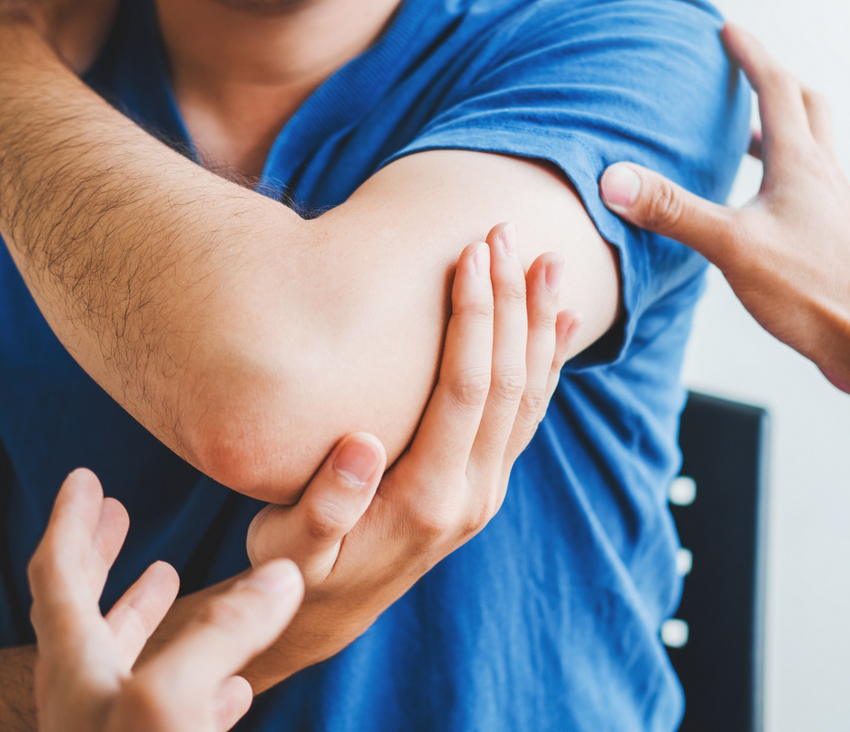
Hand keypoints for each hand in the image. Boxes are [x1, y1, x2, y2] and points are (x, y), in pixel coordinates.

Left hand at [28, 468, 302, 731]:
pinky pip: (161, 708)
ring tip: (165, 574)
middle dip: (99, 552)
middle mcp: (81, 696)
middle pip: (81, 608)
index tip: (82, 476)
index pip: (56, 574)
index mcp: (77, 665)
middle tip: (116, 510)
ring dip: (138, 608)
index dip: (69, 519)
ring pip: (120, 657)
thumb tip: (279, 575)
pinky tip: (227, 683)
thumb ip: (223, 632)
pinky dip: (189, 674)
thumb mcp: (172, 700)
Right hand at [146, 224, 575, 690]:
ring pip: (529, 396)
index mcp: (426, 499)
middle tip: (508, 233)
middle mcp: (470, 494)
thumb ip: (323, 506)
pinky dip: (548, 364)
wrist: (329, 616)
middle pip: (508, 383)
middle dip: (509, 303)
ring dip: (538, 325)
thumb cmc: (299, 571)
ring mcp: (484, 490)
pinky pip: (528, 416)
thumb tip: (359, 445)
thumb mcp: (289, 549)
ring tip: (549, 261)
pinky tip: (560, 322)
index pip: (465, 392)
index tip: (471, 256)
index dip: (472, 320)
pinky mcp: (484, 484)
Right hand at [598, 23, 849, 430]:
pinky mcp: (830, 236)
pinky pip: (807, 185)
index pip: (777, 89)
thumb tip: (614, 180)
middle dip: (775, 84)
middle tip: (744, 75)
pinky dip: (781, 174)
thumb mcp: (732, 247)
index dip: (750, 55)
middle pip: (806, 108)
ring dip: (780, 130)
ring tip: (746, 135)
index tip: (727, 31)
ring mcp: (831, 206)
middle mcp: (822, 175)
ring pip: (810, 148)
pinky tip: (757, 205)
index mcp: (801, 163)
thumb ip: (674, 211)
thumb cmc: (813, 292)